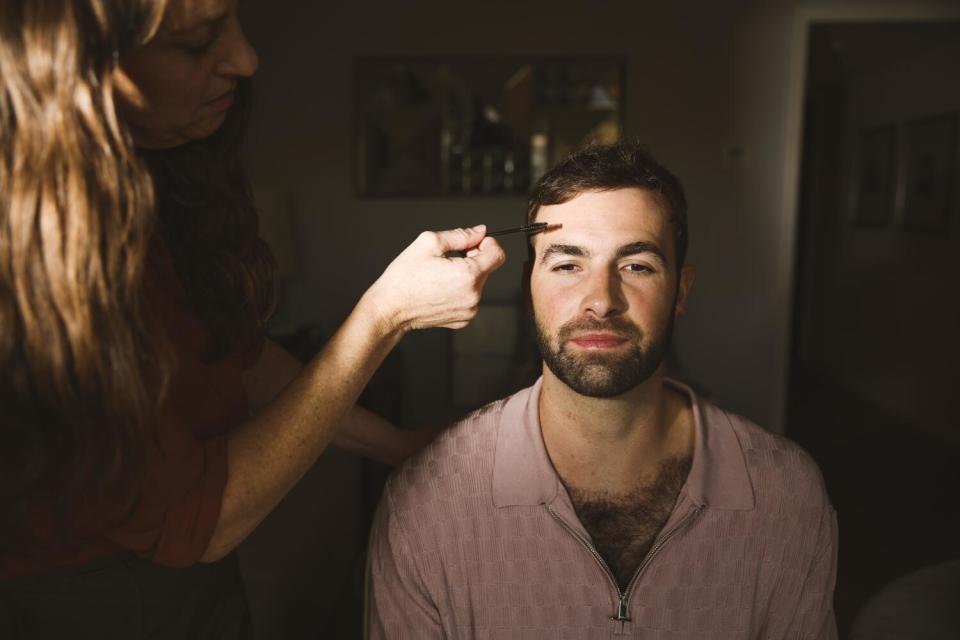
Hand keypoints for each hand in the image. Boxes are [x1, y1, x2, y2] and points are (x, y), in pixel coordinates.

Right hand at [363, 225, 504, 333]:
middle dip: (473, 258)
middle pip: (488, 268)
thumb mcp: (429, 243)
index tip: (473, 243)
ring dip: (466, 275)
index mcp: (468, 275)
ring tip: (441, 275)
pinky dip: (460, 290)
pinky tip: (441, 288)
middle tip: (449, 258)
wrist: (390, 308)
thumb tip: (479, 232)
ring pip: (478, 283)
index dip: (487, 243)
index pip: (498, 254)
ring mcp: (469, 310)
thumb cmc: (404, 278)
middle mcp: (473, 295)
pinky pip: (470, 298)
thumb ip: (460, 235)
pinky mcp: (463, 319)